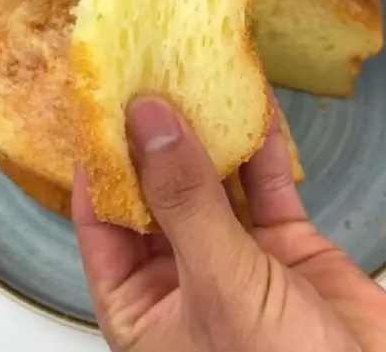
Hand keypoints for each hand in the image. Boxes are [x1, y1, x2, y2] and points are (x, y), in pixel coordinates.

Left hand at [73, 94, 385, 351]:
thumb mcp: (220, 286)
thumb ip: (184, 204)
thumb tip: (149, 125)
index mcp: (142, 303)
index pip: (101, 221)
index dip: (101, 163)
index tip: (106, 108)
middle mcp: (183, 275)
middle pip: (158, 193)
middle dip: (158, 140)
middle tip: (154, 82)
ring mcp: (235, 256)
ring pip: (214, 183)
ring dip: (211, 136)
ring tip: (200, 83)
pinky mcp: (284, 245)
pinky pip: (267, 186)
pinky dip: (263, 149)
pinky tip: (257, 107)